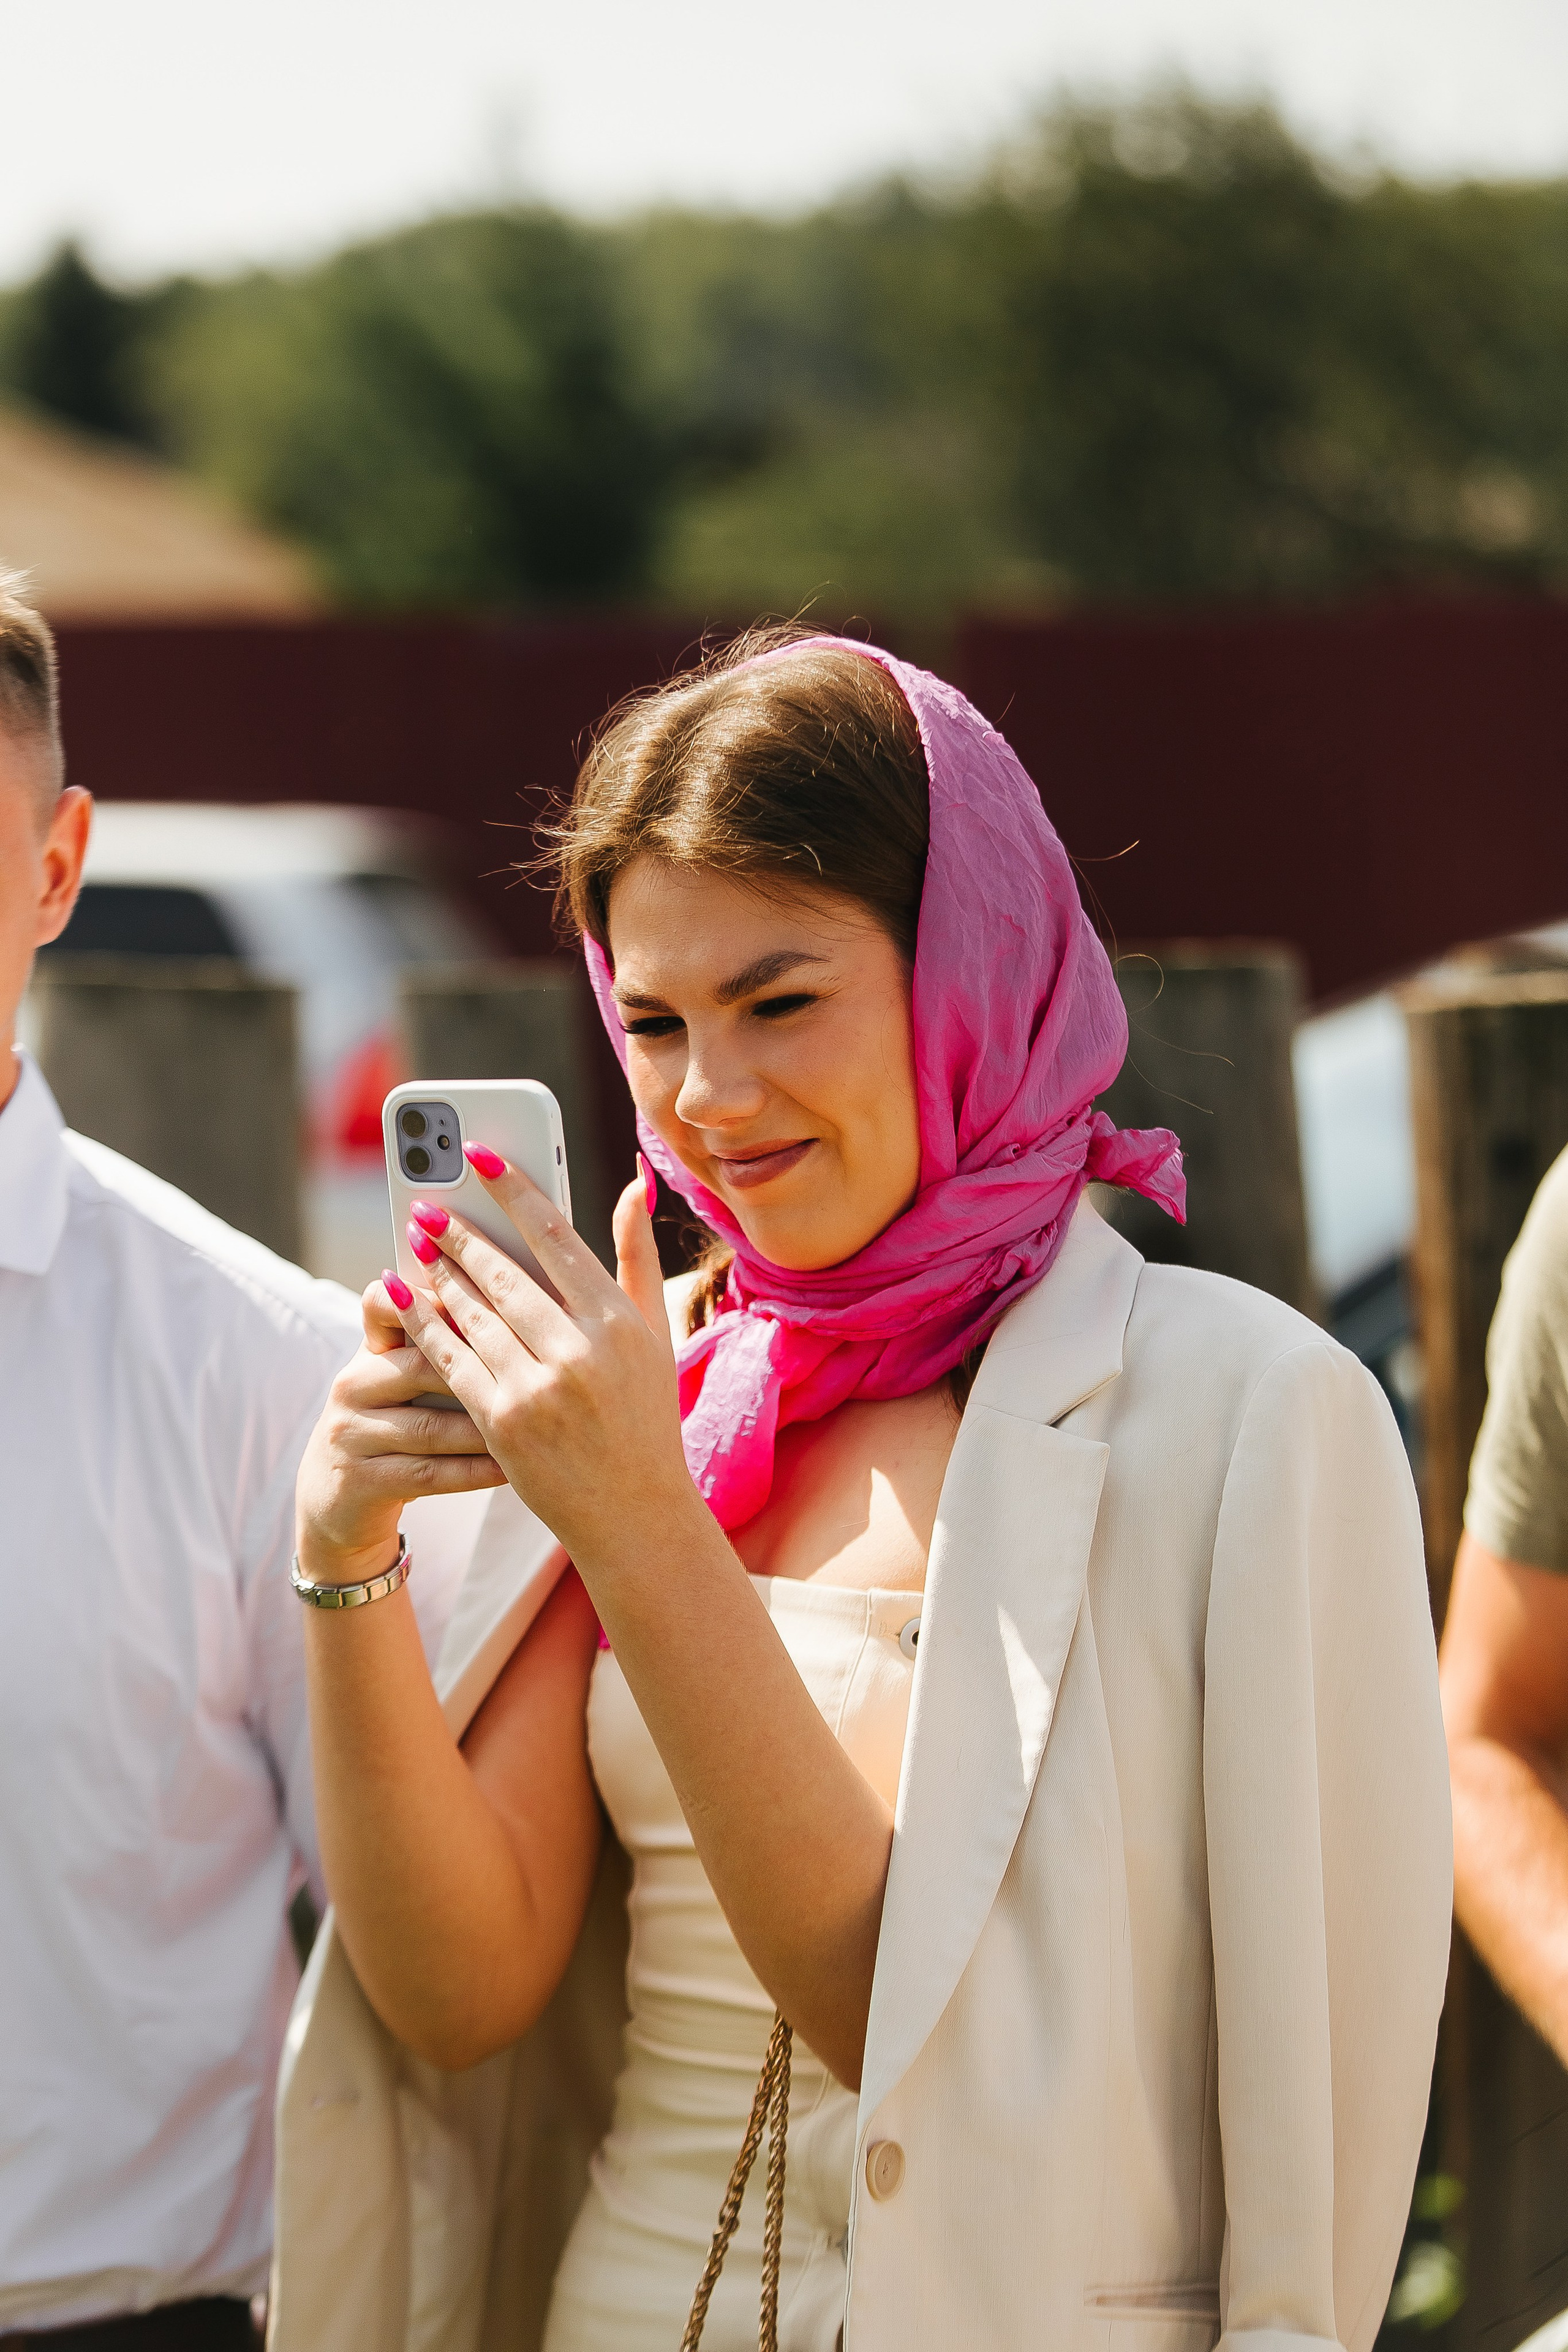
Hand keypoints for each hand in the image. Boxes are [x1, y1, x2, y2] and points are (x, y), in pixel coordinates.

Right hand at [295, 1276, 507, 1580]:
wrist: (340, 1500)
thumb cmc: (396, 1429)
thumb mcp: (406, 1383)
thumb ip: (445, 1345)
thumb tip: (511, 1303)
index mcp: (370, 1352)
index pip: (383, 1304)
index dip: (427, 1296)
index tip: (481, 1297)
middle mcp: (353, 1384)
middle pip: (420, 1365)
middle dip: (481, 1368)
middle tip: (538, 1368)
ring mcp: (349, 1434)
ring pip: (428, 1427)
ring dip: (485, 1428)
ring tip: (534, 1425)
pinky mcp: (358, 1481)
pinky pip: (427, 1473)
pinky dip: (472, 1472)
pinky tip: (509, 1469)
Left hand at [384, 1155, 701, 1573]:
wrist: (635, 1512)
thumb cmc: (646, 1414)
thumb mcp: (655, 1332)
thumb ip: (637, 1254)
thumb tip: (633, 1179)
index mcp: (618, 1320)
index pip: (555, 1235)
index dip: (513, 1189)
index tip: (480, 1155)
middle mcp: (579, 1350)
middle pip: (503, 1272)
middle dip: (460, 1233)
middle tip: (427, 1204)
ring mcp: (536, 1388)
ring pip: (471, 1313)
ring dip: (437, 1272)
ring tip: (416, 1243)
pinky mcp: (501, 1421)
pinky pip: (450, 1358)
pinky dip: (422, 1323)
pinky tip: (402, 1297)